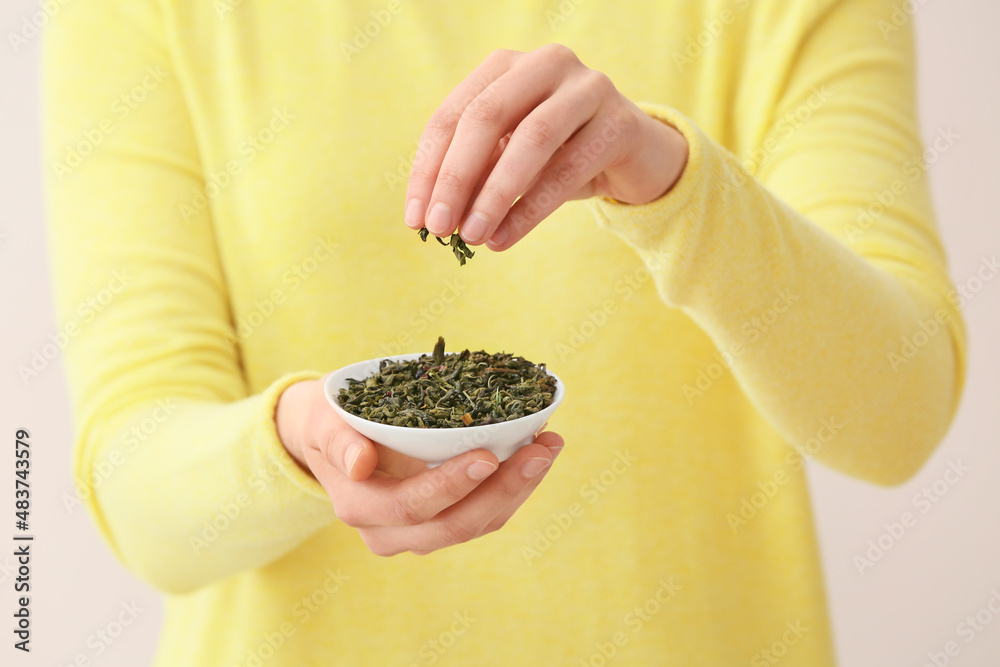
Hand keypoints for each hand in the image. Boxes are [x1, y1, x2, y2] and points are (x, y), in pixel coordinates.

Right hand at [275, 377, 563, 555]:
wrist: (331, 439)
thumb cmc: (330, 421)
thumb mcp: (325, 421)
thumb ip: (340, 439)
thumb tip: (361, 461)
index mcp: (361, 508)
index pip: (412, 506)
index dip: (452, 485)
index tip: (489, 456)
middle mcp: (389, 532)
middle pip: (455, 525)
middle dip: (504, 489)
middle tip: (540, 450)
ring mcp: (419, 533)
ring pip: (478, 524)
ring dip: (519, 488)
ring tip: (549, 446)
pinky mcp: (443, 522)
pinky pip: (485, 515)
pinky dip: (514, 487)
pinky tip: (536, 455)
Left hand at [404, 43, 687, 250]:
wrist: (636, 159)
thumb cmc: (560, 157)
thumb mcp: (510, 163)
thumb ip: (475, 177)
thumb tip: (432, 216)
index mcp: (506, 67)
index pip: (452, 115)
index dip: (428, 169)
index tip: (414, 219)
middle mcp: (546, 64)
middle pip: (486, 117)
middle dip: (455, 178)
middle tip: (438, 228)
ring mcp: (588, 88)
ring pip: (530, 140)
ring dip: (493, 196)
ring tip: (472, 237)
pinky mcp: (619, 122)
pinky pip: (568, 170)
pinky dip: (530, 210)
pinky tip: (505, 239)